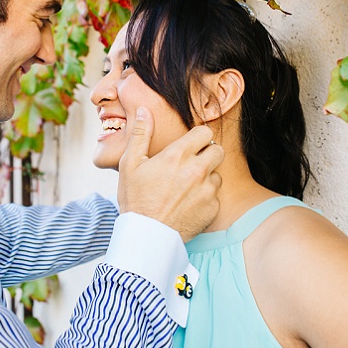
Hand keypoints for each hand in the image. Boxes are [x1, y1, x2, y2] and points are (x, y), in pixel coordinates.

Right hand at [117, 107, 223, 241]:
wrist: (146, 237)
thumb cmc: (136, 199)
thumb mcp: (130, 164)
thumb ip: (140, 134)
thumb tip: (144, 110)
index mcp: (177, 155)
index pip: (204, 132)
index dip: (197, 136)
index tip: (189, 144)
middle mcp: (197, 170)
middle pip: (217, 150)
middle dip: (207, 153)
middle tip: (192, 163)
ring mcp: (207, 190)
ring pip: (217, 173)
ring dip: (207, 176)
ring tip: (188, 186)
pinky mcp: (212, 208)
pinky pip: (216, 195)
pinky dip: (206, 197)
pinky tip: (189, 202)